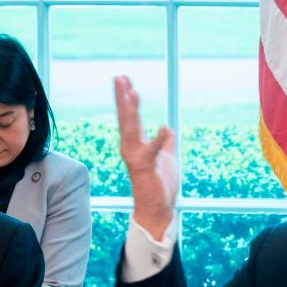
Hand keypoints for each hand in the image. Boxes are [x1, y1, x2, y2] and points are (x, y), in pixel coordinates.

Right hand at [114, 75, 176, 239]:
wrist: (156, 209)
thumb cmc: (159, 185)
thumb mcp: (165, 157)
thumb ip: (165, 142)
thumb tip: (167, 129)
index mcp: (136, 144)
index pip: (130, 117)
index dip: (127, 98)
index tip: (124, 79)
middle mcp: (131, 148)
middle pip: (126, 118)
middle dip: (122, 97)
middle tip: (119, 77)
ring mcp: (136, 157)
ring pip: (132, 129)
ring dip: (131, 110)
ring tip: (132, 92)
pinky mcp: (146, 167)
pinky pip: (153, 151)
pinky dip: (159, 140)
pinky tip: (164, 127)